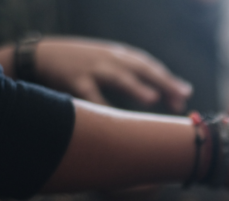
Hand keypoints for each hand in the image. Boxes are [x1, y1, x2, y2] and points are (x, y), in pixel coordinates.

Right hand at [35, 37, 191, 112]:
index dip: (168, 81)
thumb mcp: (114, 68)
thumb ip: (142, 82)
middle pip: (142, 69)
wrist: (42, 55)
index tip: (185, 96)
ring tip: (152, 97)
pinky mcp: (74, 80)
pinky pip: (90, 95)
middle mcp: (111, 60)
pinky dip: (101, 105)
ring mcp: (93, 69)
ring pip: (118, 77)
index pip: (151, 68)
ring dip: (135, 87)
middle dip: (162, 82)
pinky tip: (113, 117)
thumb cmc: (86, 67)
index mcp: (122, 57)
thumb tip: (175, 96)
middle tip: (181, 95)